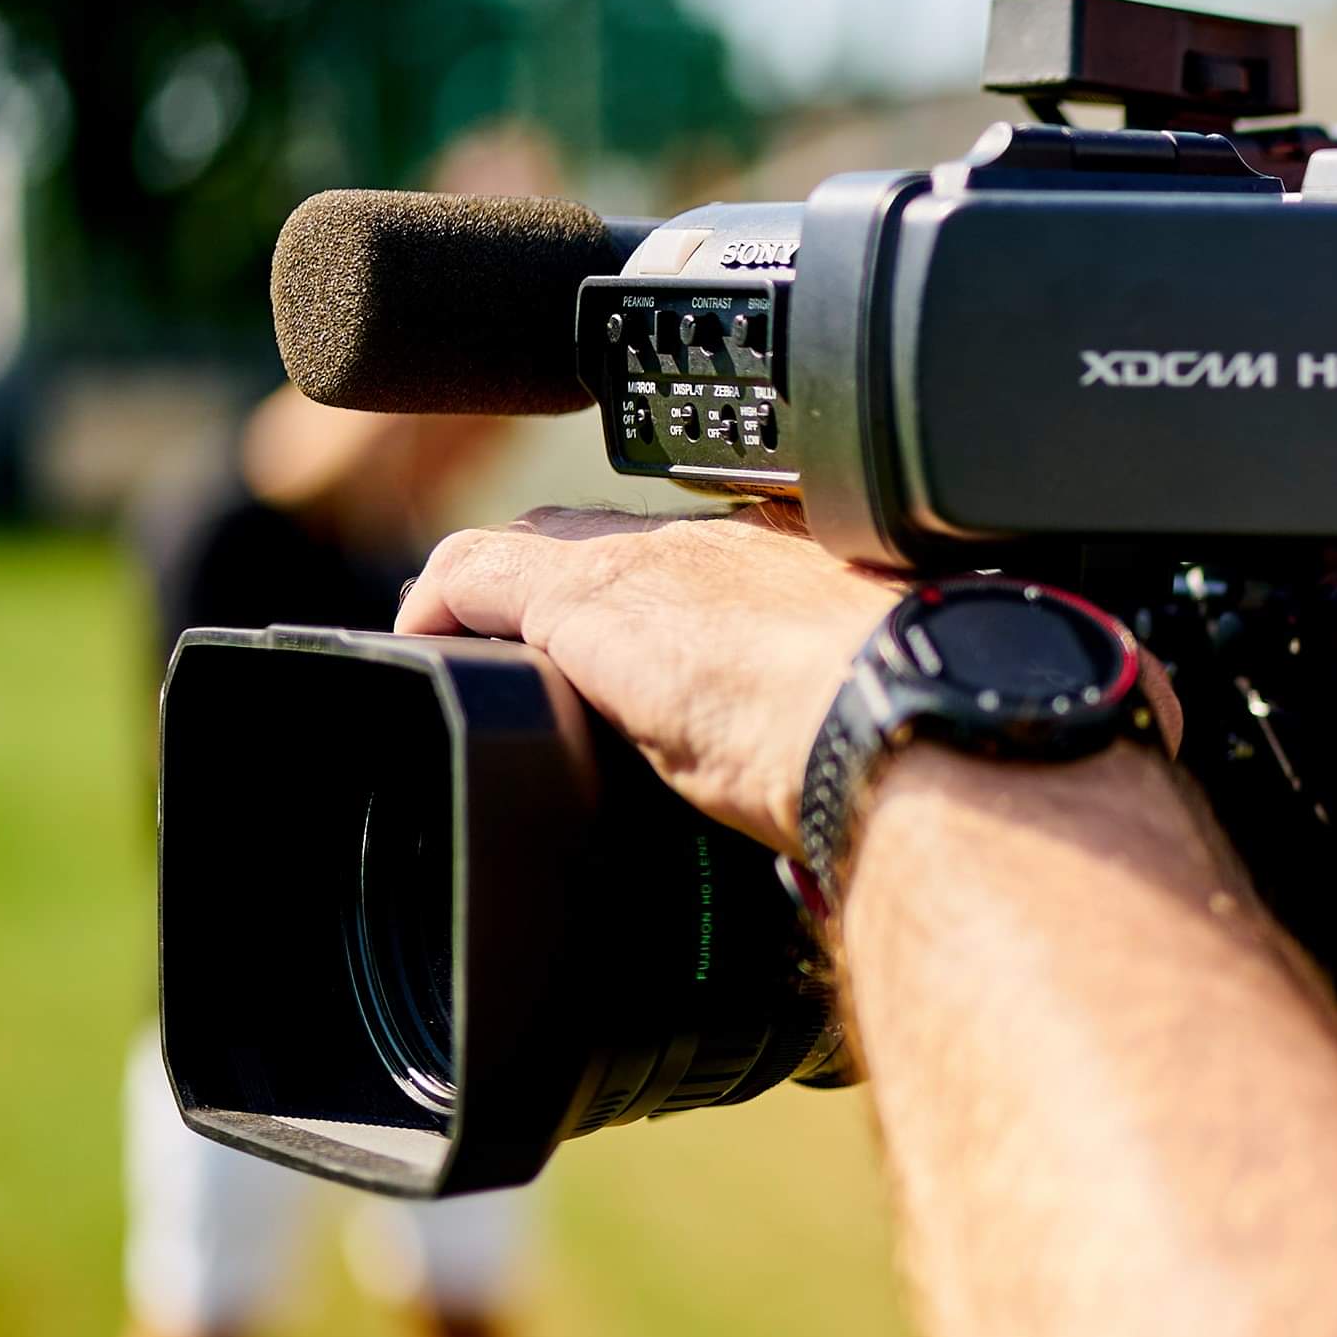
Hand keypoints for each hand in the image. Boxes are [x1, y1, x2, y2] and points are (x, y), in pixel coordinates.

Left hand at [400, 504, 898, 850]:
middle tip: (533, 660)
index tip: (640, 649)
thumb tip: (837, 799)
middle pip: (605, 536)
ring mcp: (652, 558)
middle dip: (562, 588)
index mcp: (802, 563)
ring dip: (498, 603)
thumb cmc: (909, 730)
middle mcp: (723, 540)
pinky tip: (427, 654)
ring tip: (472, 662)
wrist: (900, 710)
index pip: (700, 554)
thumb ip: (840, 719)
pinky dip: (440, 609)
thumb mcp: (871, 715)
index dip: (654, 595)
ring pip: (536, 544)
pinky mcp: (586, 594)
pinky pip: (472, 575)